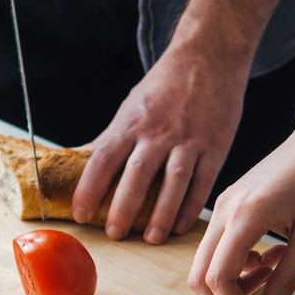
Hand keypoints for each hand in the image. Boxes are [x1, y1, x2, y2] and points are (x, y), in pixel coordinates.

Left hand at [72, 46, 247, 243]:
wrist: (210, 56)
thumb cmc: (165, 85)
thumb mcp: (132, 106)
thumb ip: (111, 137)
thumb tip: (79, 159)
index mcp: (132, 123)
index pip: (103, 159)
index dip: (88, 189)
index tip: (80, 214)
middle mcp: (159, 132)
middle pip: (137, 175)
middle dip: (123, 208)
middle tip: (114, 234)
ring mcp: (189, 140)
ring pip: (173, 183)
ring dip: (161, 214)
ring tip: (150, 238)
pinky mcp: (215, 146)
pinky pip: (202, 182)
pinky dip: (191, 207)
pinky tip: (181, 226)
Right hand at [188, 131, 294, 294]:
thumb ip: (287, 280)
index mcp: (246, 215)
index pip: (220, 279)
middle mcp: (225, 210)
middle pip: (200, 277)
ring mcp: (223, 207)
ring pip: (206, 264)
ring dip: (232, 287)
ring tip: (269, 284)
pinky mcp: (229, 206)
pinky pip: (219, 247)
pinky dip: (236, 267)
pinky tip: (268, 262)